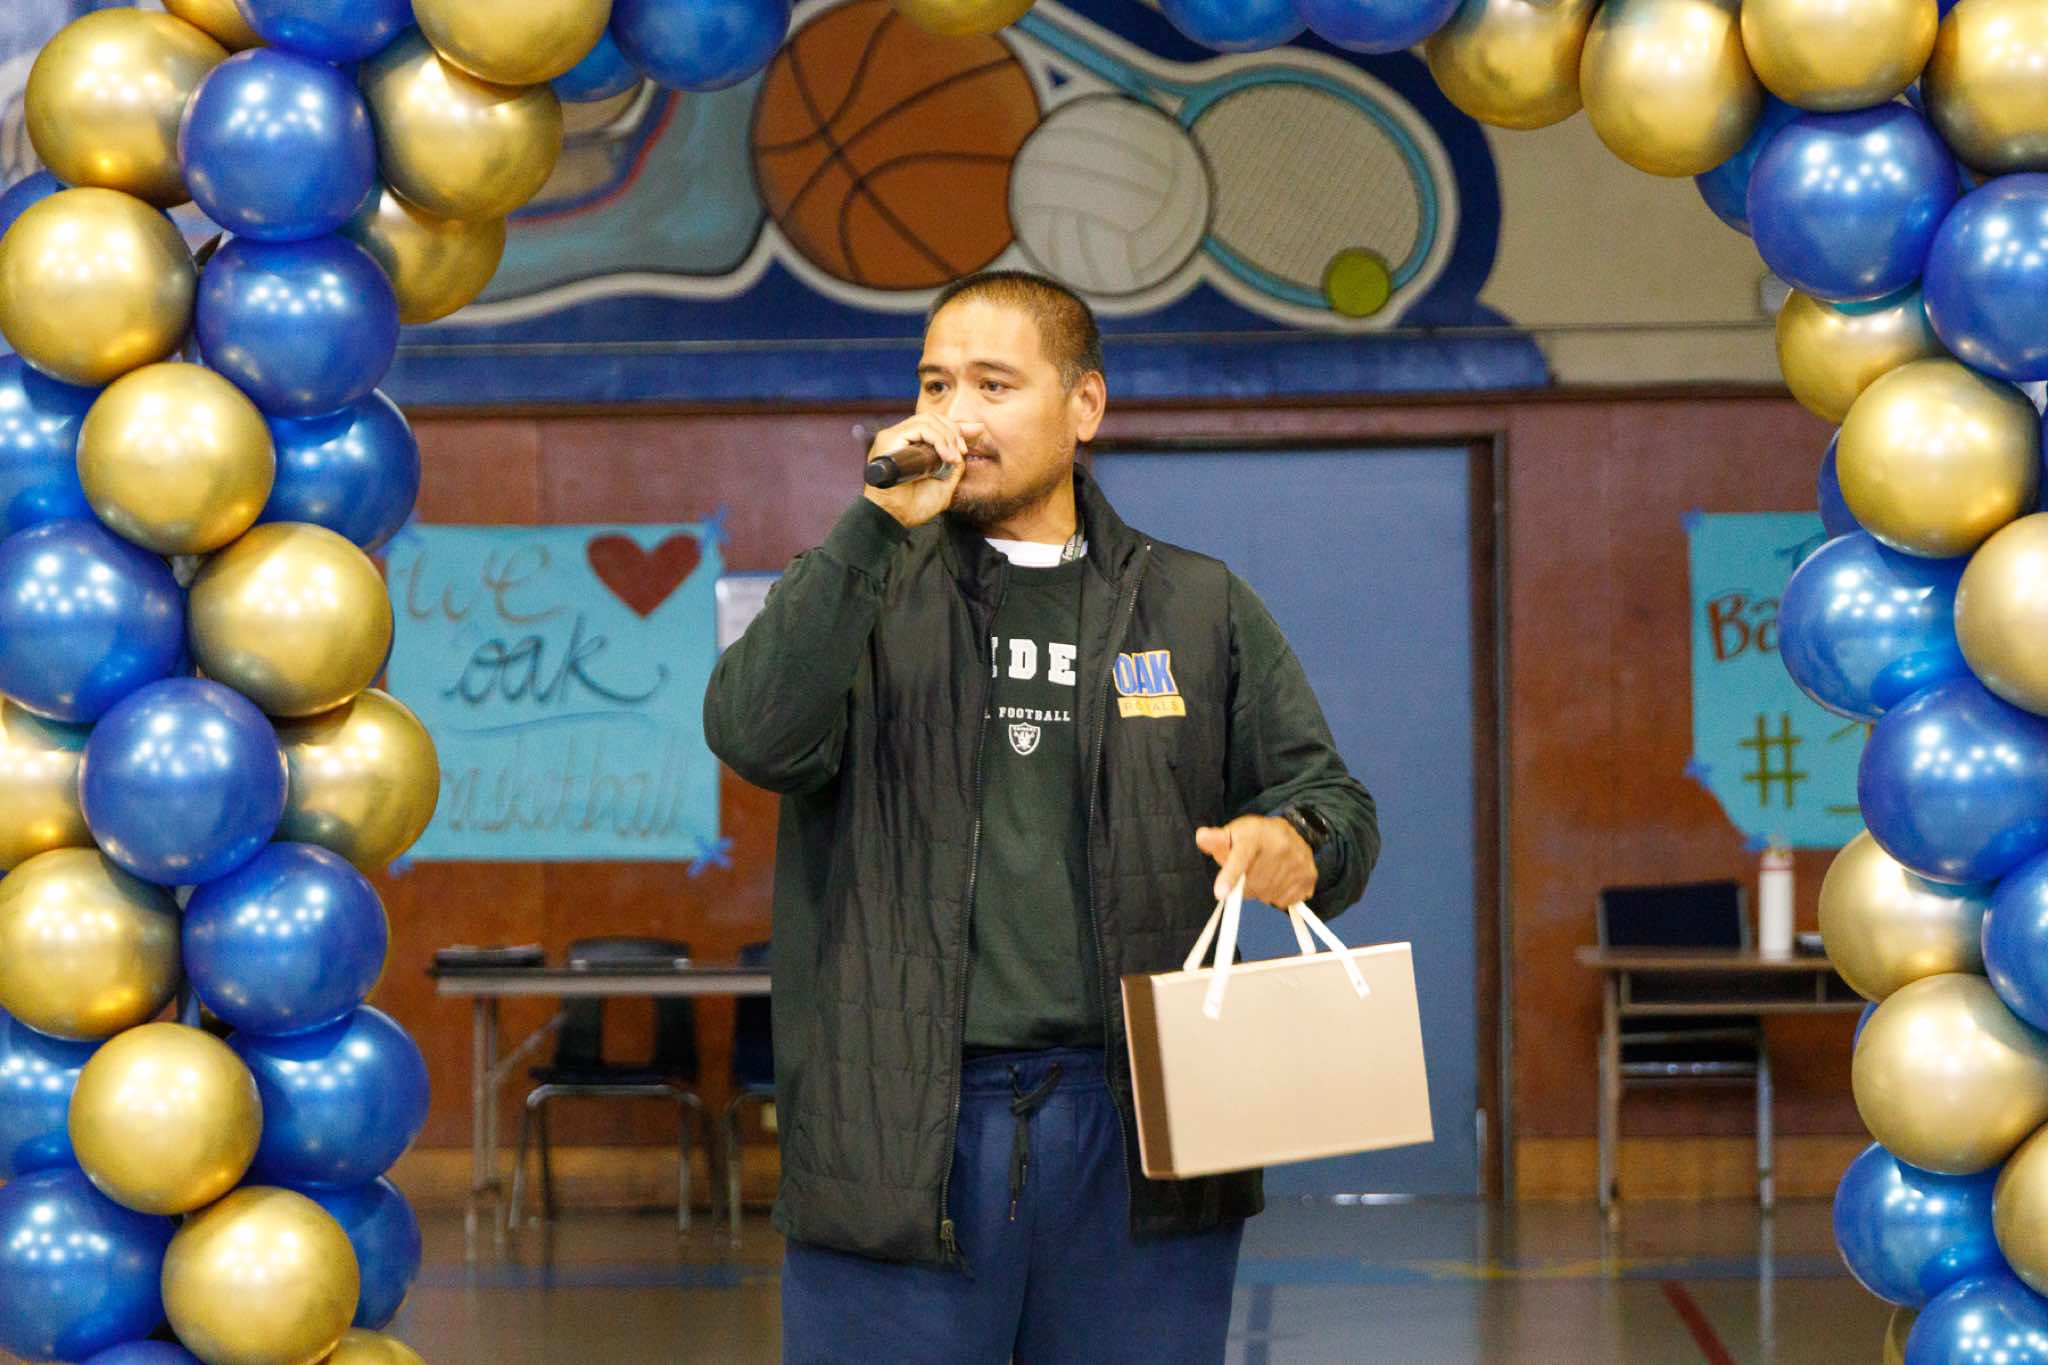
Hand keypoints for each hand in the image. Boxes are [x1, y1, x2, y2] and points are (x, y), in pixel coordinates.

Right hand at [863, 414, 983, 529]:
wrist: (896, 518)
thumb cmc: (914, 505)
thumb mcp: (944, 482)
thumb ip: (955, 464)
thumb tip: (966, 445)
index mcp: (911, 445)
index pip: (935, 424)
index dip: (955, 428)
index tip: (970, 440)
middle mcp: (901, 438)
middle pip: (933, 418)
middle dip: (954, 432)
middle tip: (963, 451)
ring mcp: (894, 436)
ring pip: (927, 420)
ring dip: (947, 436)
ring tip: (953, 457)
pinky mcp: (889, 439)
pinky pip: (919, 428)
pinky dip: (937, 439)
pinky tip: (945, 456)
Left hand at [1195, 815, 1315, 908]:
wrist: (1294, 831)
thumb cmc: (1255, 836)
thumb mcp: (1234, 832)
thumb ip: (1216, 839)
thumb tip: (1202, 837)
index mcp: (1255, 836)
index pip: (1241, 858)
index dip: (1230, 876)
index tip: (1221, 894)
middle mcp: (1280, 847)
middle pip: (1251, 886)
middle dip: (1244, 885)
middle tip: (1249, 870)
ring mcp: (1297, 863)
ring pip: (1267, 896)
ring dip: (1261, 891)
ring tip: (1266, 871)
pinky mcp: (1309, 877)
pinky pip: (1284, 901)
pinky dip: (1277, 895)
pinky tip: (1279, 878)